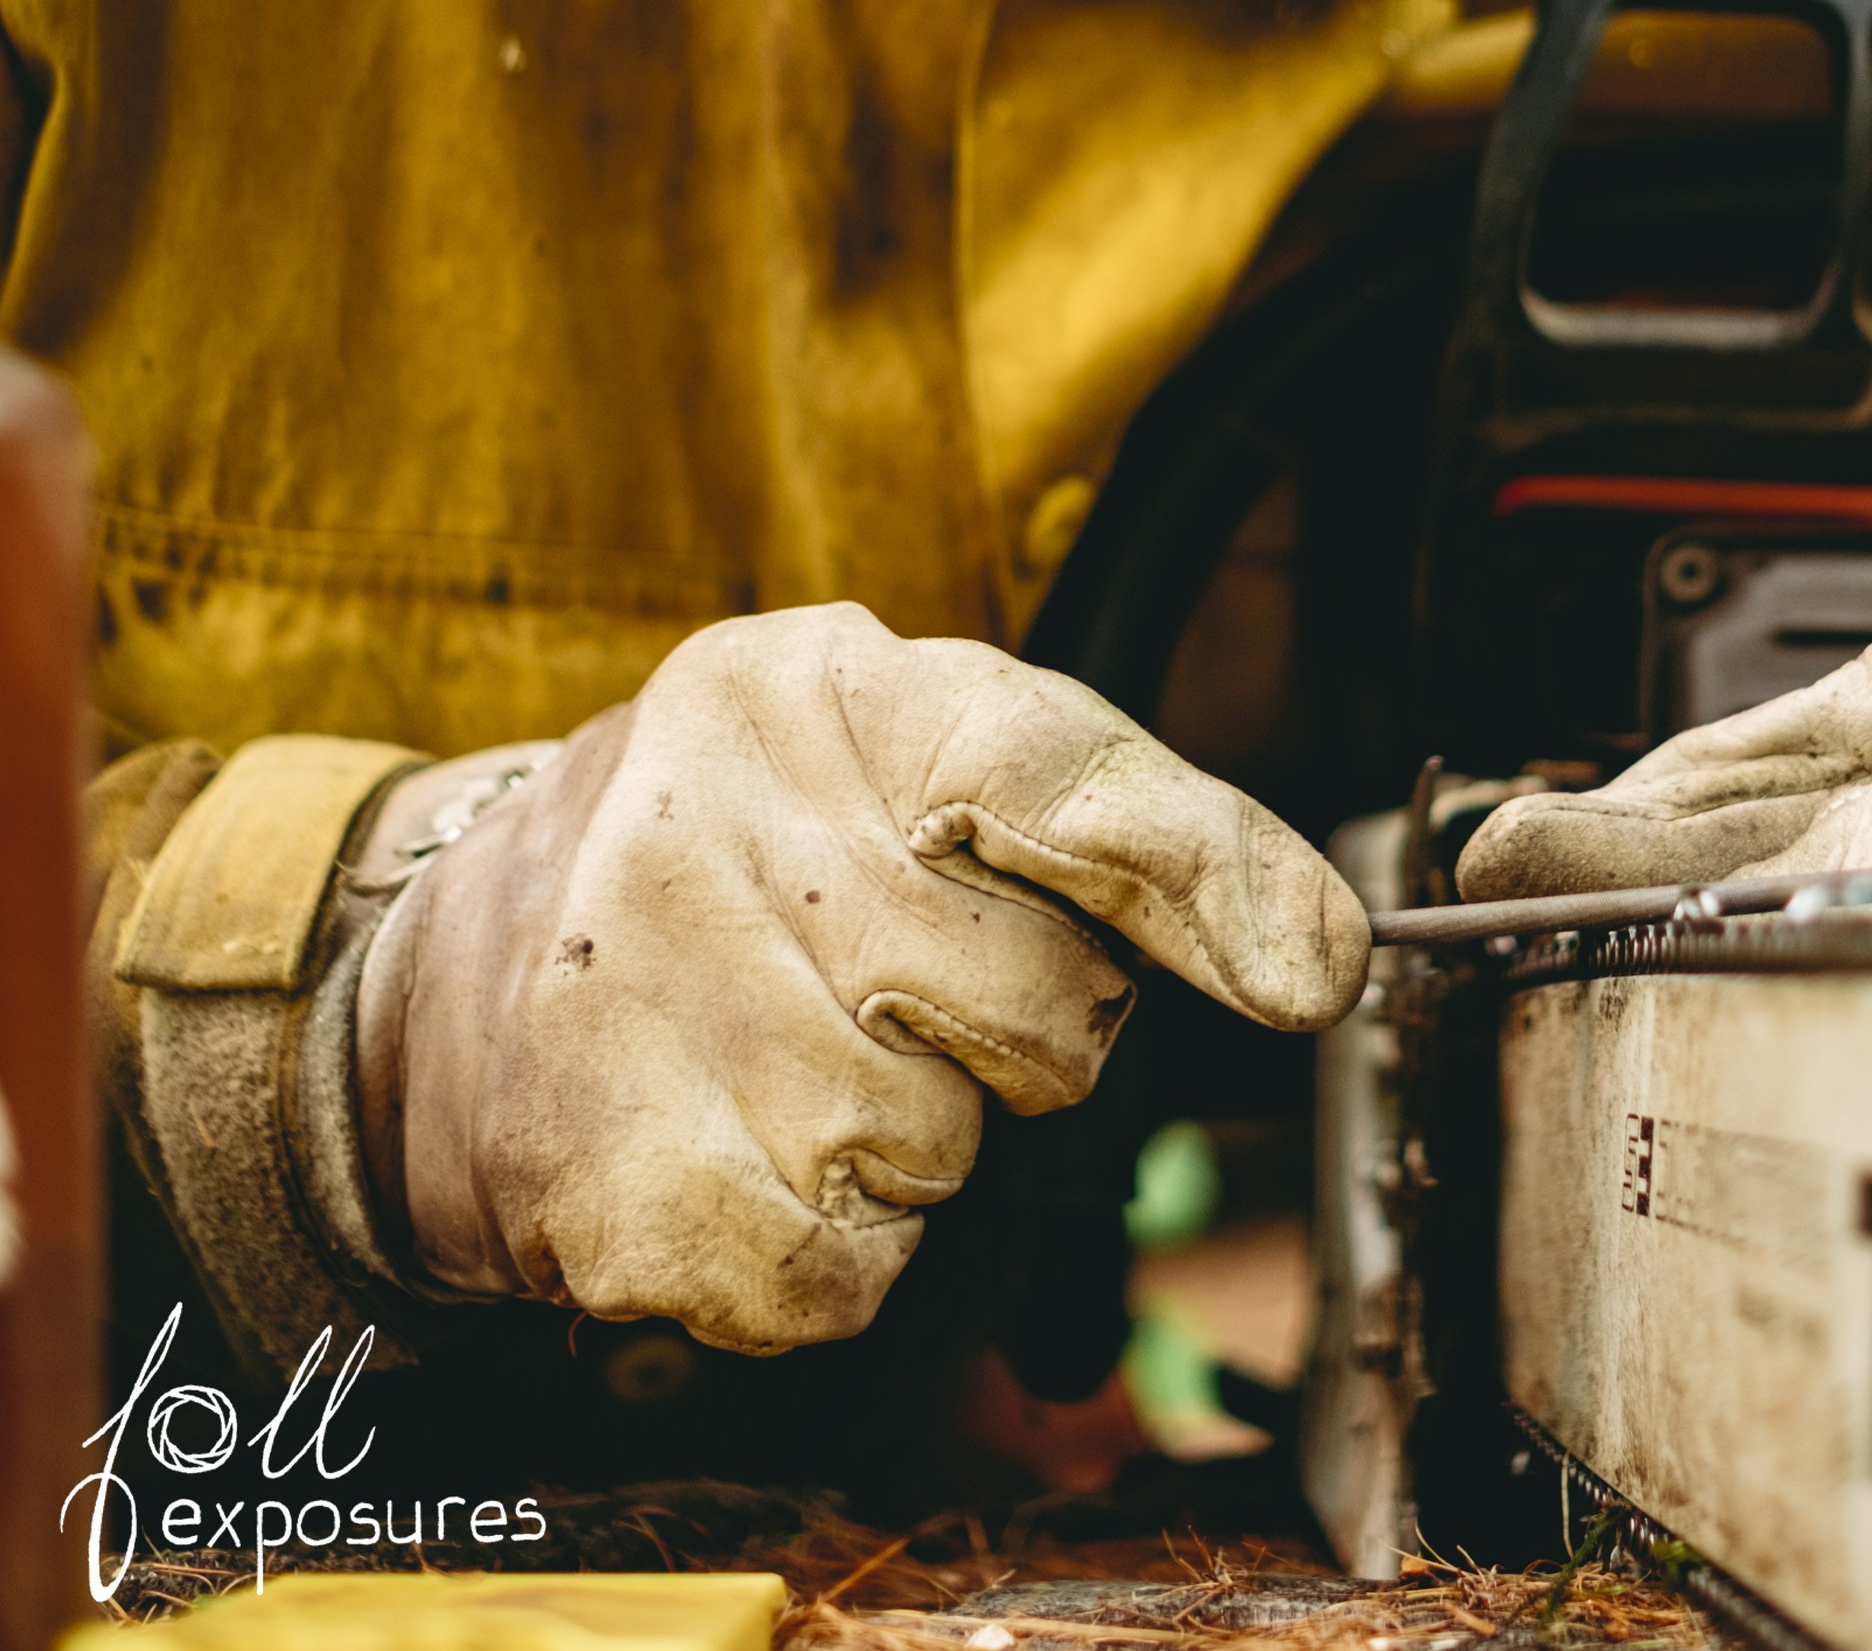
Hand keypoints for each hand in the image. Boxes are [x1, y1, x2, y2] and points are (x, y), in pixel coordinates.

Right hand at [353, 604, 1367, 1350]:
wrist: (458, 971)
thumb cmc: (755, 858)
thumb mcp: (921, 768)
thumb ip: (1131, 832)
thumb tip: (1323, 961)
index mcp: (822, 685)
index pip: (1048, 763)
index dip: (1199, 865)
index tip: (1308, 972)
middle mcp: (717, 808)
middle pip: (1038, 1005)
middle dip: (1010, 1034)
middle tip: (890, 985)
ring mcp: (635, 986)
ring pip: (938, 1152)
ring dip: (904, 1145)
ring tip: (786, 1058)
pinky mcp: (593, 1163)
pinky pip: (832, 1277)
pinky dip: (819, 1253)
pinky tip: (735, 1151)